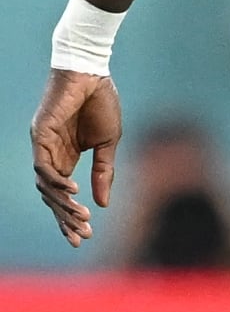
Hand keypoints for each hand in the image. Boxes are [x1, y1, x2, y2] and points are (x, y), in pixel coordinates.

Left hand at [30, 68, 122, 246]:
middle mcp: (50, 156)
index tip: (84, 237)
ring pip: (45, 186)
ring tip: (81, 218)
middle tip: (80, 237)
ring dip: (62, 204)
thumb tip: (103, 204)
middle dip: (66, 219)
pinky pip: (43, 166)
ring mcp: (42, 147)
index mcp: (66, 158)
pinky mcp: (39, 136)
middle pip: (52, 197)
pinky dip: (56, 181)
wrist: (92, 73)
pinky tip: (74, 191)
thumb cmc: (101, 103)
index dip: (71, 217)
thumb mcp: (108, 143)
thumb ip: (104, 172)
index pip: (63, 195)